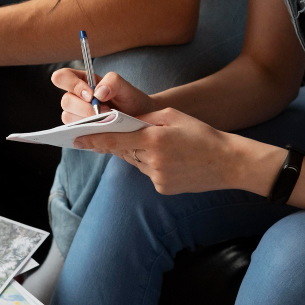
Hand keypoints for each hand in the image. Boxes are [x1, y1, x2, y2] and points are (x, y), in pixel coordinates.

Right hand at [51, 67, 153, 123]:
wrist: (139, 118)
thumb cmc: (130, 99)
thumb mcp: (125, 87)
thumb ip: (112, 82)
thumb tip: (98, 93)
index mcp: (82, 81)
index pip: (62, 77)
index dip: (72, 85)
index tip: (91, 95)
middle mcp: (75, 97)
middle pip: (65, 101)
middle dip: (85, 109)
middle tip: (106, 112)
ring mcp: (76, 114)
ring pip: (67, 117)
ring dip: (87, 121)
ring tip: (106, 121)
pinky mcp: (79, 129)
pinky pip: (74, 132)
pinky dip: (87, 131)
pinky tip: (101, 130)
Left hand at [74, 106, 279, 194]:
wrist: (228, 162)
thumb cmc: (201, 134)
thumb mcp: (172, 116)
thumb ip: (144, 118)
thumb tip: (122, 121)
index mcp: (153, 139)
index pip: (114, 139)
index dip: (93, 139)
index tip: (75, 138)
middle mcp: (151, 160)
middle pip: (124, 150)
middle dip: (122, 142)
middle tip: (130, 134)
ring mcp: (157, 177)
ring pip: (135, 162)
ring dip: (140, 153)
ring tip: (164, 147)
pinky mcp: (163, 188)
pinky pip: (148, 173)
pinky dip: (152, 165)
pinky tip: (172, 160)